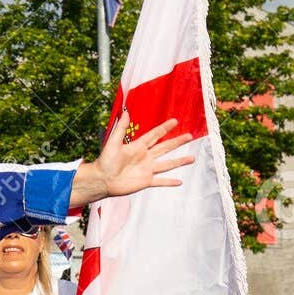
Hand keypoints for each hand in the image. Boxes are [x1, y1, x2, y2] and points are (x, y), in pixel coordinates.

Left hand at [70, 112, 194, 207]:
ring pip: (167, 164)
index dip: (164, 128)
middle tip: (190, 136)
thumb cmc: (105, 161)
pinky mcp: (145, 181)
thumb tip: (125, 112)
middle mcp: (145, 157)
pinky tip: (180, 182)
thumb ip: (120, 128)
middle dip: (177, 142)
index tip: (175, 121)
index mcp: (138, 146)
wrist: (101, 179)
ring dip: (179, 161)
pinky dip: (169, 181)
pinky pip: (160, 181)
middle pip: (165, 147)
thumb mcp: (113, 143)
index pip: (155, 135)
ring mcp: (147, 169)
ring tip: (192, 158)